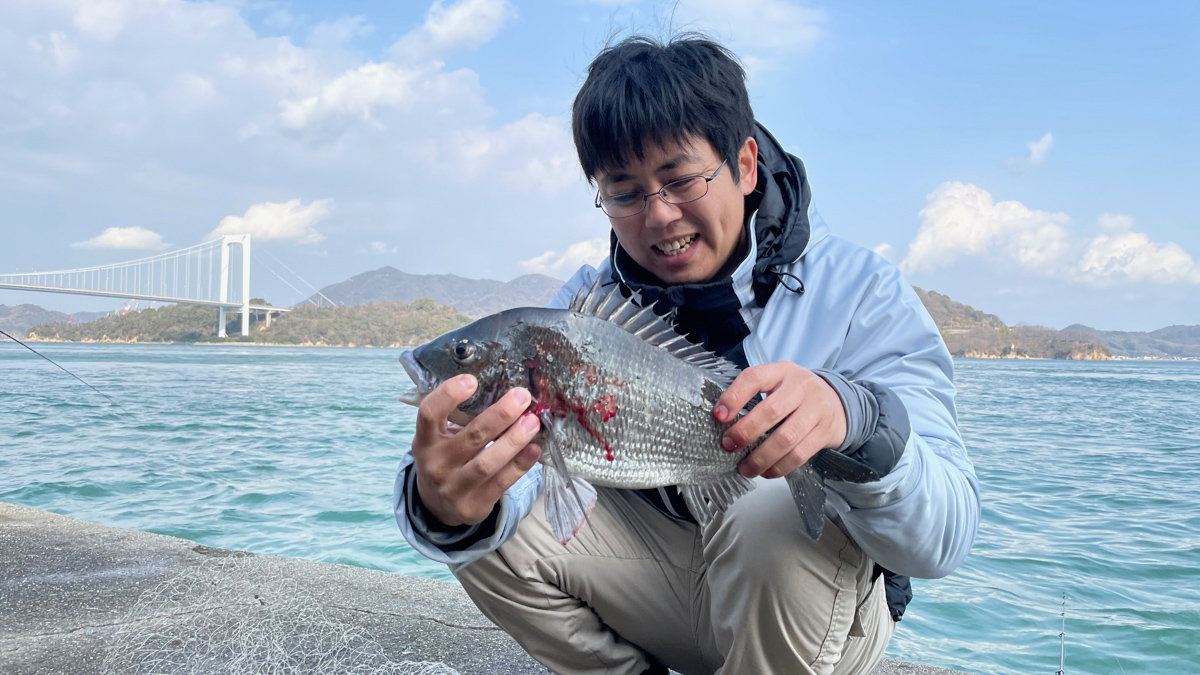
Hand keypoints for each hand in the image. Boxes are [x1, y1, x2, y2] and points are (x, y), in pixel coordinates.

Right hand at [411, 375, 541, 526]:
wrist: (437, 504)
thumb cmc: (445, 457)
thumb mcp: (439, 438)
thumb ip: (460, 417)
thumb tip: (504, 392)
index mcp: (425, 440)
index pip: (429, 414)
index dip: (448, 394)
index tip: (472, 380)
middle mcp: (436, 464)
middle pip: (471, 436)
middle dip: (500, 415)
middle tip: (522, 397)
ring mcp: (454, 487)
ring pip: (487, 462)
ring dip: (514, 440)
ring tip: (533, 422)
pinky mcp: (473, 505)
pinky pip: (502, 483)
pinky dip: (520, 464)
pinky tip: (534, 448)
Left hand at [713, 362, 847, 478]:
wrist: (838, 402)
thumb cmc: (797, 394)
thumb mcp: (776, 382)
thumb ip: (752, 394)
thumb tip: (722, 419)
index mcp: (782, 371)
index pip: (755, 378)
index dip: (734, 397)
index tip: (719, 416)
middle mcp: (801, 387)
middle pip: (770, 411)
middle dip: (745, 433)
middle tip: (729, 446)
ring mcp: (817, 409)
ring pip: (785, 438)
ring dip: (761, 458)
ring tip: (745, 468)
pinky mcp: (826, 432)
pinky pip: (799, 455)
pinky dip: (779, 467)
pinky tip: (766, 471)